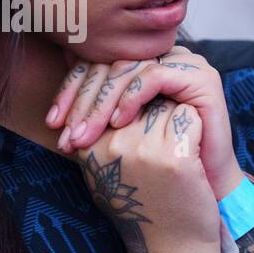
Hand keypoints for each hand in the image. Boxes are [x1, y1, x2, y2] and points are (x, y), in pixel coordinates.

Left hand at [48, 47, 242, 199]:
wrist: (202, 195)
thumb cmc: (156, 171)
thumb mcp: (115, 141)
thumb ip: (91, 119)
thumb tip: (51, 110)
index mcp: (142, 66)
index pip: (98, 65)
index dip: (71, 91)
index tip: (51, 124)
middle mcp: (163, 58)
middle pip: (111, 65)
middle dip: (83, 101)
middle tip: (66, 133)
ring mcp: (185, 63)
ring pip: (129, 69)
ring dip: (102, 102)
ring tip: (87, 133)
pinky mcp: (201, 77)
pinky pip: (156, 75)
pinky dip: (133, 97)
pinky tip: (119, 123)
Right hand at [71, 98, 219, 252]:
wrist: (172, 251)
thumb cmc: (141, 208)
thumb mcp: (104, 173)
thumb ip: (98, 135)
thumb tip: (104, 90)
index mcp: (89, 147)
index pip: (116, 97)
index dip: (136, 110)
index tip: (143, 144)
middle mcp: (112, 145)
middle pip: (142, 96)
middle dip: (157, 110)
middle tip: (164, 151)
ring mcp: (143, 151)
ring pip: (167, 103)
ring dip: (177, 121)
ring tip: (174, 156)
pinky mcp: (174, 157)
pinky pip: (189, 117)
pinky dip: (197, 131)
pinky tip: (191, 159)